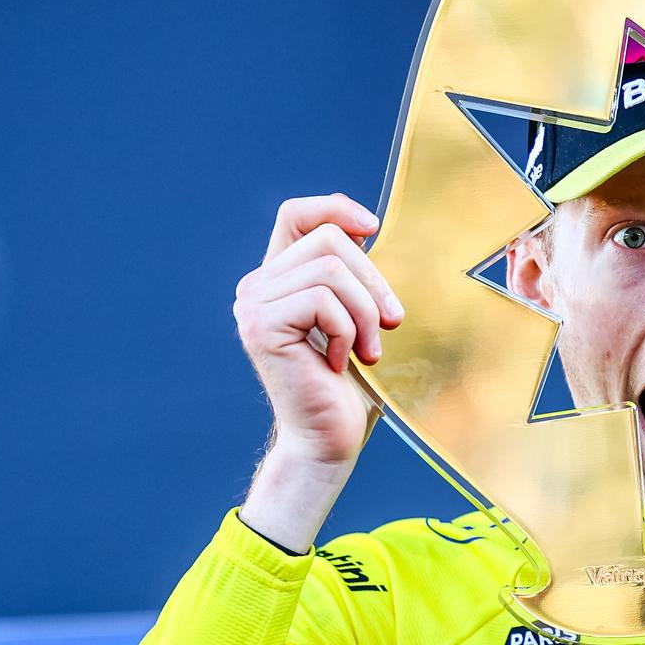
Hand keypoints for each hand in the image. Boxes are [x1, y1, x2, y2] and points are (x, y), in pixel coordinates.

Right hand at [233, 194, 403, 474]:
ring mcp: (253, 305)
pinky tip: (340, 362)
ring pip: (331, 271)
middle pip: (328, 240)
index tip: (372, 227)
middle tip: (391, 322)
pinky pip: (323, 301)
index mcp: (278, 278)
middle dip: (373, 280)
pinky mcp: (261, 325)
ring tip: (369, 350)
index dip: (334, 207)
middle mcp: (256, 286)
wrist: (328, 437)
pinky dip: (347, 331)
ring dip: (365, 312)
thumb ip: (351, 275)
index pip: (295, 215)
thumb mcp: (357, 316)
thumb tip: (365, 226)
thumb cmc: (349, 383)